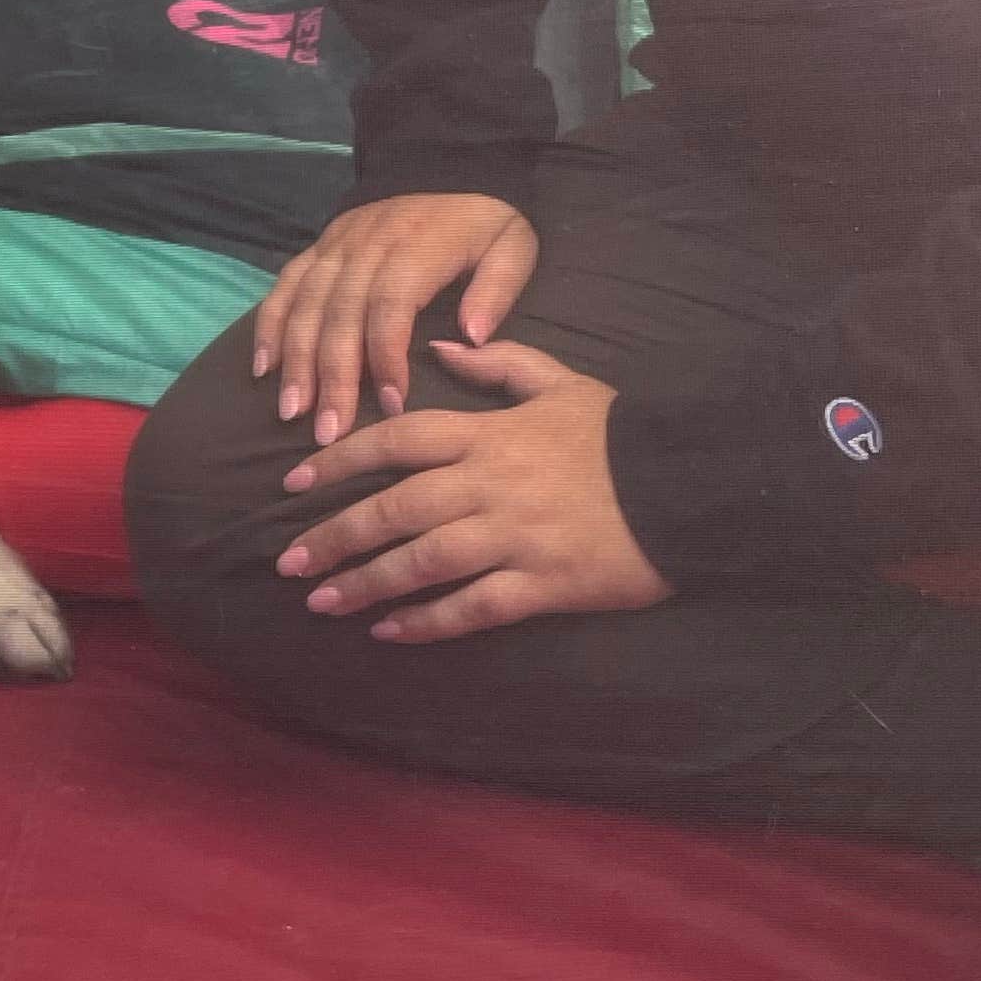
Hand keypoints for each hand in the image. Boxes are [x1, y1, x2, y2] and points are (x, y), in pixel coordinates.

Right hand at [254, 192, 539, 443]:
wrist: (447, 166)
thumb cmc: (484, 222)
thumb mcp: (514, 246)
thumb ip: (497, 290)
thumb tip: (471, 339)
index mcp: (418, 244)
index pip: (392, 304)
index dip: (386, 356)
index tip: (392, 408)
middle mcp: (368, 242)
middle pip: (340, 312)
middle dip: (332, 375)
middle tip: (330, 432)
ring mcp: (337, 243)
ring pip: (306, 303)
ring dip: (295, 360)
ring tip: (292, 412)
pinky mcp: (319, 245)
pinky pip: (286, 285)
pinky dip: (269, 326)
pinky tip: (263, 368)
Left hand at [274, 336, 668, 641]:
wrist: (692, 484)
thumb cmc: (621, 435)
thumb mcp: (562, 382)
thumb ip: (499, 363)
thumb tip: (438, 347)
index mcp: (490, 434)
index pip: (398, 440)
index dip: (341, 459)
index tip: (294, 481)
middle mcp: (491, 485)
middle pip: (396, 507)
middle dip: (336, 534)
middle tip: (288, 561)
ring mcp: (515, 537)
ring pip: (423, 561)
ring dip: (366, 582)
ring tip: (322, 602)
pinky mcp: (544, 585)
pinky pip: (473, 607)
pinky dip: (427, 622)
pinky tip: (389, 633)